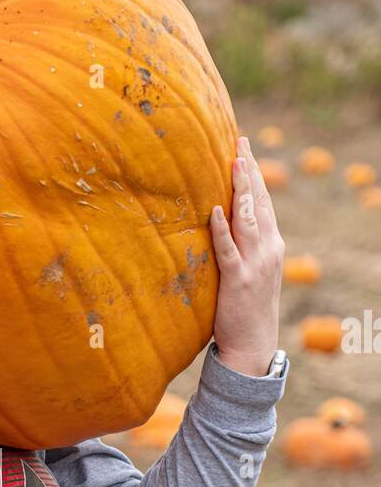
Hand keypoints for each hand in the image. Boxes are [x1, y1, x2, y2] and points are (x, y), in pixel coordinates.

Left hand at [209, 135, 283, 375]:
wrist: (253, 345)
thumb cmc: (245, 309)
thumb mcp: (250, 271)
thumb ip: (241, 247)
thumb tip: (221, 221)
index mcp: (271, 245)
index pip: (264, 202)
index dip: (254, 174)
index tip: (244, 147)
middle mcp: (269, 249)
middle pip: (260, 202)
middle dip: (249, 171)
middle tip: (239, 141)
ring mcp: (255, 264)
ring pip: (249, 219)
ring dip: (241, 190)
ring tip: (233, 162)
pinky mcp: (238, 280)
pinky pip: (229, 250)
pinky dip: (222, 229)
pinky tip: (215, 210)